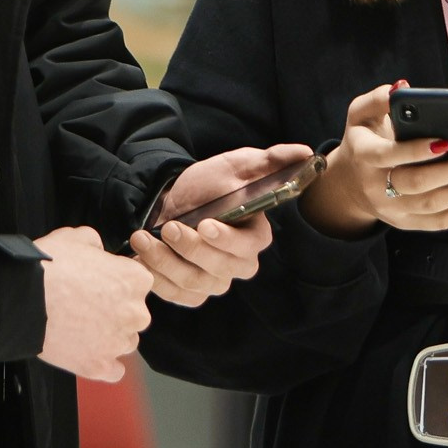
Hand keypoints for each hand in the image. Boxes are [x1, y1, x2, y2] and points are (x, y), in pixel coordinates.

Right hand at [35, 224, 152, 383]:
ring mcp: (118, 342)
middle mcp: (134, 313)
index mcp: (135, 280)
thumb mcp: (76, 237)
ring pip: (124, 342)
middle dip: (116, 310)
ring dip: (109, 336)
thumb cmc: (50, 268)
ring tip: (81, 327)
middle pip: (134, 314)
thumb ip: (97, 244)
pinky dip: (102, 363)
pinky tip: (87, 351)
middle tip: (88, 304)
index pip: (139, 282)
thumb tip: (97, 251)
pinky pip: (113, 370)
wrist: (24, 298)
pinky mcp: (99, 366)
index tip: (102, 283)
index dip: (118, 281)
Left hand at [128, 144, 311, 306]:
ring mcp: (212, 281)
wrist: (172, 199)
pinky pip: (174, 294)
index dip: (227, 241)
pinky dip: (156, 276)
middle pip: (219, 269)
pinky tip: (141, 255)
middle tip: (167, 226)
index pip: (248, 248)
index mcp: (254, 236)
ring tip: (142, 237)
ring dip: (165, 261)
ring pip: (193, 282)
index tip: (206, 224)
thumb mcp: (236, 166)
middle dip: (190, 248)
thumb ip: (270, 161)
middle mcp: (236, 265)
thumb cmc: (208, 183)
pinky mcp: (189, 292)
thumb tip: (306, 153)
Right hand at [298, 82, 447, 238]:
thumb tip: (402, 87)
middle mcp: (375, 186)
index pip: (390, 155)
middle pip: (416, 184)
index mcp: (364, 155)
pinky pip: (436, 223)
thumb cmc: (364, 141)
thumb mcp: (360, 114)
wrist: (350, 182)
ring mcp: (391, 209)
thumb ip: (378, 98)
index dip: (417, 151)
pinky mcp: (405, 223)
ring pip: (431, 206)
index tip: (445, 142)